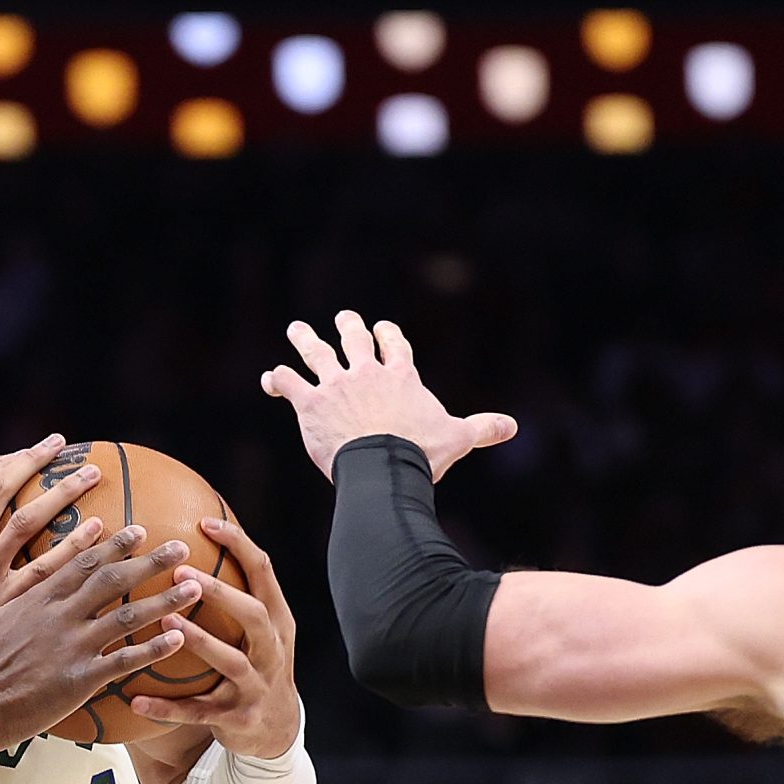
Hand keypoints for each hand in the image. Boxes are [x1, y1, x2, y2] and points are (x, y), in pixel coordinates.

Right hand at [0, 518, 196, 747]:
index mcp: (34, 598)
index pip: (82, 562)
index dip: (114, 544)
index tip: (138, 530)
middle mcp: (59, 616)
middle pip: (114, 580)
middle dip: (151, 561)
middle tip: (181, 547)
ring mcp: (72, 647)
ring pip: (128, 616)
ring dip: (165, 600)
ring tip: (195, 587)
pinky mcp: (79, 681)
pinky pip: (125, 661)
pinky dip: (154, 649)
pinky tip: (180, 639)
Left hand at [128, 519, 301, 756]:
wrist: (276, 729)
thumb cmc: (255, 665)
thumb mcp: (258, 630)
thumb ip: (236, 593)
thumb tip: (190, 546)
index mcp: (276, 620)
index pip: (263, 572)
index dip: (238, 544)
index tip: (206, 522)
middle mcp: (272, 650)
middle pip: (252, 614)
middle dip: (220, 593)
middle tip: (181, 573)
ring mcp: (257, 686)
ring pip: (230, 662)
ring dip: (199, 641)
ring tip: (164, 625)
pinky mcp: (239, 719)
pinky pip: (199, 712)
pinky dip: (167, 708)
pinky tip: (136, 701)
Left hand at [262, 311, 516, 481]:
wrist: (383, 465)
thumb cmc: (420, 453)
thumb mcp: (456, 438)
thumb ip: (482, 428)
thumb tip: (513, 426)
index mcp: (401, 376)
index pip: (395, 346)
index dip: (388, 335)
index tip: (382, 327)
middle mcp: (366, 372)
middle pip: (355, 340)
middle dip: (348, 326)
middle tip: (342, 317)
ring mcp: (336, 385)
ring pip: (316, 353)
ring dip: (305, 339)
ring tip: (297, 329)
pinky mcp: (310, 404)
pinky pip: (288, 384)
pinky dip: (277, 380)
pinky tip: (269, 380)